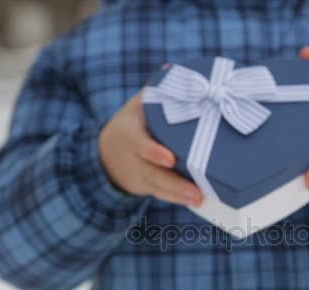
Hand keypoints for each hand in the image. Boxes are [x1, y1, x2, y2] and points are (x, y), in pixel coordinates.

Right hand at [99, 90, 203, 206]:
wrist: (107, 154)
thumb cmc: (132, 124)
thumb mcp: (136, 106)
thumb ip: (154, 91)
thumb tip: (170, 69)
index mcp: (130, 136)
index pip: (141, 145)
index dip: (153, 152)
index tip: (170, 158)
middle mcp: (134, 160)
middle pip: (154, 174)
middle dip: (176, 185)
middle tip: (197, 192)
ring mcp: (140, 176)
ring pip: (160, 188)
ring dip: (180, 196)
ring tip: (201, 199)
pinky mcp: (148, 187)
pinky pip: (163, 195)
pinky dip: (179, 199)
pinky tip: (199, 201)